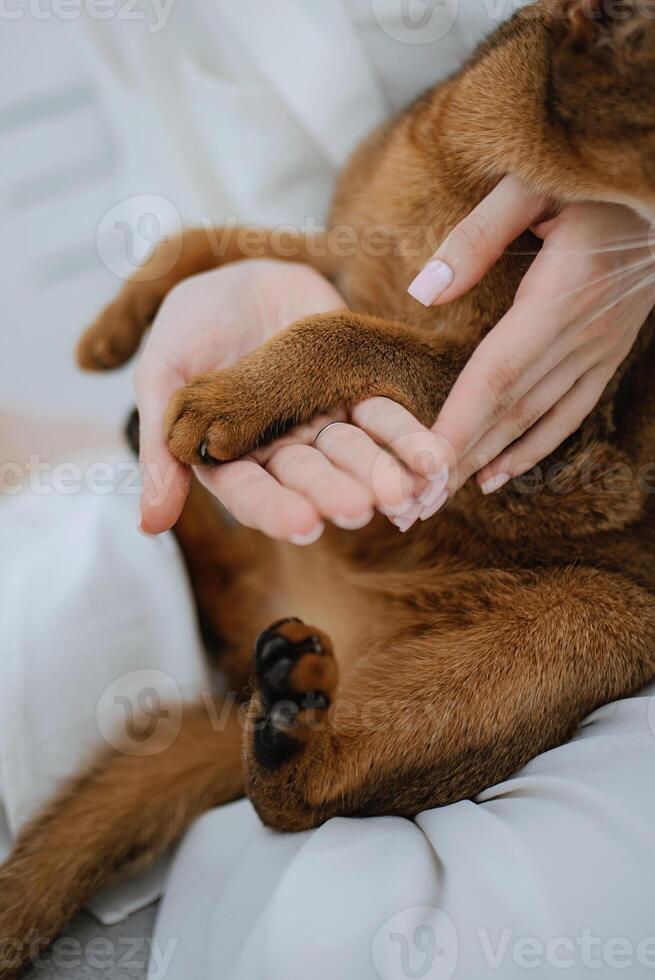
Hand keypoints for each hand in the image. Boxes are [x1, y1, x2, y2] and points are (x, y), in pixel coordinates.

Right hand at [137, 260, 443, 539]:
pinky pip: (382, 416)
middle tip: (362, 508)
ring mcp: (321, 423)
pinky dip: (406, 436)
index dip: (275, 507)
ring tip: (406, 489)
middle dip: (336, 492)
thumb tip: (149, 525)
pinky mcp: (355, 391)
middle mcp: (280, 452)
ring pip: (352, 453)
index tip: (303, 524)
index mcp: (230, 457)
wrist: (238, 276)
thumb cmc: (189, 328)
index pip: (251, 492)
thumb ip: (161, 446)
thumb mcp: (161, 376)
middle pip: (309, 476)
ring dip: (379, 472)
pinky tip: (431, 457)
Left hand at [408, 177, 654, 497]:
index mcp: (560, 296)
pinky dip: (533, 449)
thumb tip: (423, 293)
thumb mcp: (535, 185)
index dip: (459, 424)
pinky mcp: (607, 354)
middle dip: (460, 460)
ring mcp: (599, 350)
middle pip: (509, 411)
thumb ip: (478, 236)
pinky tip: (499, 474)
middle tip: (414, 505)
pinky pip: (568, 414)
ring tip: (443, 499)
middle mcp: (581, 336)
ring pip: (536, 421)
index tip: (423, 465)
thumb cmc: (598, 177)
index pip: (497, 375)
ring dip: (488, 463)